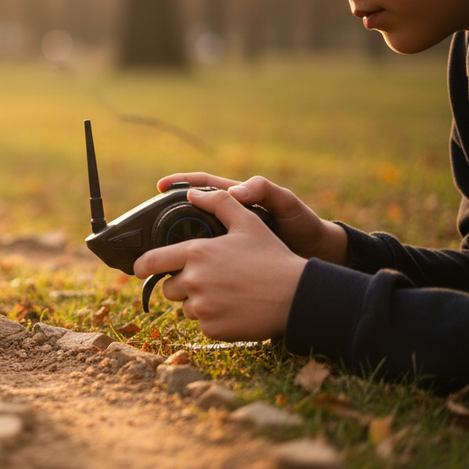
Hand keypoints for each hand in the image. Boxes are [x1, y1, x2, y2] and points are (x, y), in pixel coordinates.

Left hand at [134, 187, 306, 341]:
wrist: (297, 296)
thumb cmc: (272, 257)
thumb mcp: (248, 223)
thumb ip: (219, 204)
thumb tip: (193, 194)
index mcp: (196, 253)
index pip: (151, 262)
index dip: (141, 266)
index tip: (138, 269)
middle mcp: (193, 280)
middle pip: (169, 288)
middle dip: (181, 285)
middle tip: (208, 280)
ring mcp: (202, 307)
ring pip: (186, 307)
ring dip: (198, 303)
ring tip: (226, 293)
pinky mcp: (212, 329)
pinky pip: (203, 325)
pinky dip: (214, 319)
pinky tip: (234, 309)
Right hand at [157, 172, 347, 265]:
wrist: (318, 258)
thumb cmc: (303, 226)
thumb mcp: (285, 204)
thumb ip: (262, 191)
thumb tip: (233, 191)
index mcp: (235, 203)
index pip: (201, 188)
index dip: (179, 184)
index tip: (159, 186)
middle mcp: (225, 224)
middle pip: (188, 220)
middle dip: (167, 226)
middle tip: (150, 229)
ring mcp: (225, 246)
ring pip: (192, 248)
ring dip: (177, 255)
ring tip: (161, 262)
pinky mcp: (230, 266)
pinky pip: (204, 269)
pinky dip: (192, 275)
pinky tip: (184, 283)